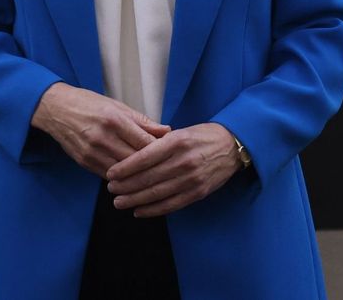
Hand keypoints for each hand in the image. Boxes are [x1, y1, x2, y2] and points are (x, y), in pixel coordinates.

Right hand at [30, 83, 168, 177]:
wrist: (56, 109)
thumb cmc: (88, 104)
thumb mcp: (117, 106)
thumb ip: (142, 121)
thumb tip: (166, 130)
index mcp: (114, 120)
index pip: (144, 142)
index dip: (160, 151)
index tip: (170, 153)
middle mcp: (103, 137)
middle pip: (135, 160)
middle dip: (150, 165)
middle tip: (163, 167)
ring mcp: (92, 152)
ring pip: (122, 172)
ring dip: (136, 174)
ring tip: (149, 174)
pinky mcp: (84, 162)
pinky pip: (108, 175)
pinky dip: (120, 176)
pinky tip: (129, 175)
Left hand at [104, 123, 242, 217]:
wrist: (232, 146)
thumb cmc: (202, 136)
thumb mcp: (181, 132)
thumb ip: (159, 143)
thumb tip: (132, 155)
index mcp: (176, 142)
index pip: (144, 157)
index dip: (125, 168)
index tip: (110, 174)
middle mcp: (183, 161)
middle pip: (148, 178)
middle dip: (126, 186)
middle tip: (111, 190)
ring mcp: (191, 179)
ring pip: (157, 193)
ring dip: (135, 200)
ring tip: (119, 202)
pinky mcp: (198, 192)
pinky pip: (171, 205)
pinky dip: (153, 210)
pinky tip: (139, 211)